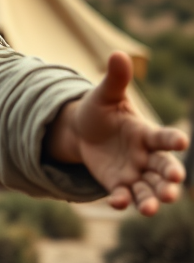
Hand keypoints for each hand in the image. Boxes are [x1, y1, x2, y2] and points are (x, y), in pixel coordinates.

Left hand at [48, 53, 186, 214]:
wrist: (81, 131)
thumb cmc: (100, 111)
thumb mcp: (104, 95)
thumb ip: (115, 80)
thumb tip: (118, 53)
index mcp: (146, 132)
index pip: (163, 137)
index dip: (172, 139)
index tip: (181, 141)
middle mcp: (145, 155)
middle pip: (163, 169)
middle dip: (169, 179)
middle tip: (173, 187)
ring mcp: (133, 172)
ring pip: (149, 188)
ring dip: (151, 199)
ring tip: (150, 209)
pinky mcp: (117, 184)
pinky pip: (124, 195)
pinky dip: (123, 200)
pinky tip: (119, 203)